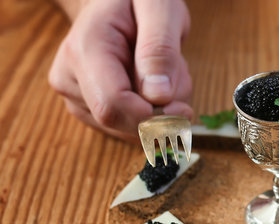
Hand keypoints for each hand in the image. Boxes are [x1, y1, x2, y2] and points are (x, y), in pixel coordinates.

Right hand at [49, 0, 192, 141]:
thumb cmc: (138, 0)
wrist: (116, 4)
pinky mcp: (89, 113)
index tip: (183, 108)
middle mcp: (70, 78)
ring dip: (162, 111)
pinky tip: (153, 86)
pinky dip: (153, 115)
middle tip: (179, 75)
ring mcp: (76, 98)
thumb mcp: (159, 8)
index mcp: (84, 48)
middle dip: (161, 111)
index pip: (112, 104)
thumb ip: (159, 49)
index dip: (151, 116)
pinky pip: (131, 130)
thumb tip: (158, 96)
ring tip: (163, 72)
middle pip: (122, 122)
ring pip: (131, 130)